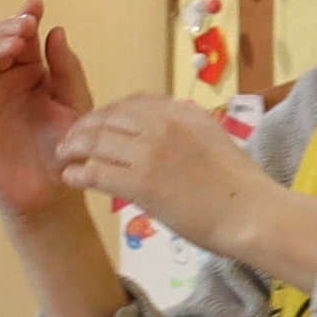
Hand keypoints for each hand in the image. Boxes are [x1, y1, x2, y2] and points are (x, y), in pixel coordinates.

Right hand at [0, 2, 95, 223]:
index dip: (24, 15)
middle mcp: (1, 80)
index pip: (20, 36)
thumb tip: (55, 31)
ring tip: (9, 46)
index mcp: (27, 71)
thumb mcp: (75, 104)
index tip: (36, 3)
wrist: (54, 192)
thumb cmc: (66, 149)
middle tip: (23, 27)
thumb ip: (67, 69)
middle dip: (4, 29)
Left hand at [53, 89, 274, 239]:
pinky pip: (97, 172)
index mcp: (183, 113)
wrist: (253, 214)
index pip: (132, 102)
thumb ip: (187, 134)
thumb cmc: (241, 188)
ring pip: (97, 141)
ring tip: (63, 156)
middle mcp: (164, 125)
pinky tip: (72, 178)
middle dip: (84, 127)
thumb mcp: (214, 143)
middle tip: (70, 139)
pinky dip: (79, 173)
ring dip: (74, 148)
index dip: (107, 112)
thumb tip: (167, 139)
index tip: (96, 122)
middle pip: (109, 117)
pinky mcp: (142, 183)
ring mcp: (151, 152)